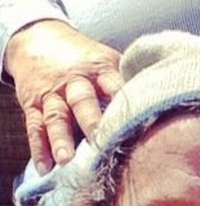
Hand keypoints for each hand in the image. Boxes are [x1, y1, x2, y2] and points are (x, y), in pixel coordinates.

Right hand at [4, 20, 122, 173]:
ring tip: (67, 160)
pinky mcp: (33, 104)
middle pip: (83, 101)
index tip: (137, 120)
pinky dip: (39, 149)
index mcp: (101, 69)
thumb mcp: (107, 59)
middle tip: (101, 142)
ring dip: (61, 139)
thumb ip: (126, 80)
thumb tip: (161, 100)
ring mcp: (53, 94)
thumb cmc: (85, 56)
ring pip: (56, 117)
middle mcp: (76, 81)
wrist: (39, 37)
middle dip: (92, 122)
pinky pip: (35, 127)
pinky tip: (45, 167)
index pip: (115, 85)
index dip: (125, 102)